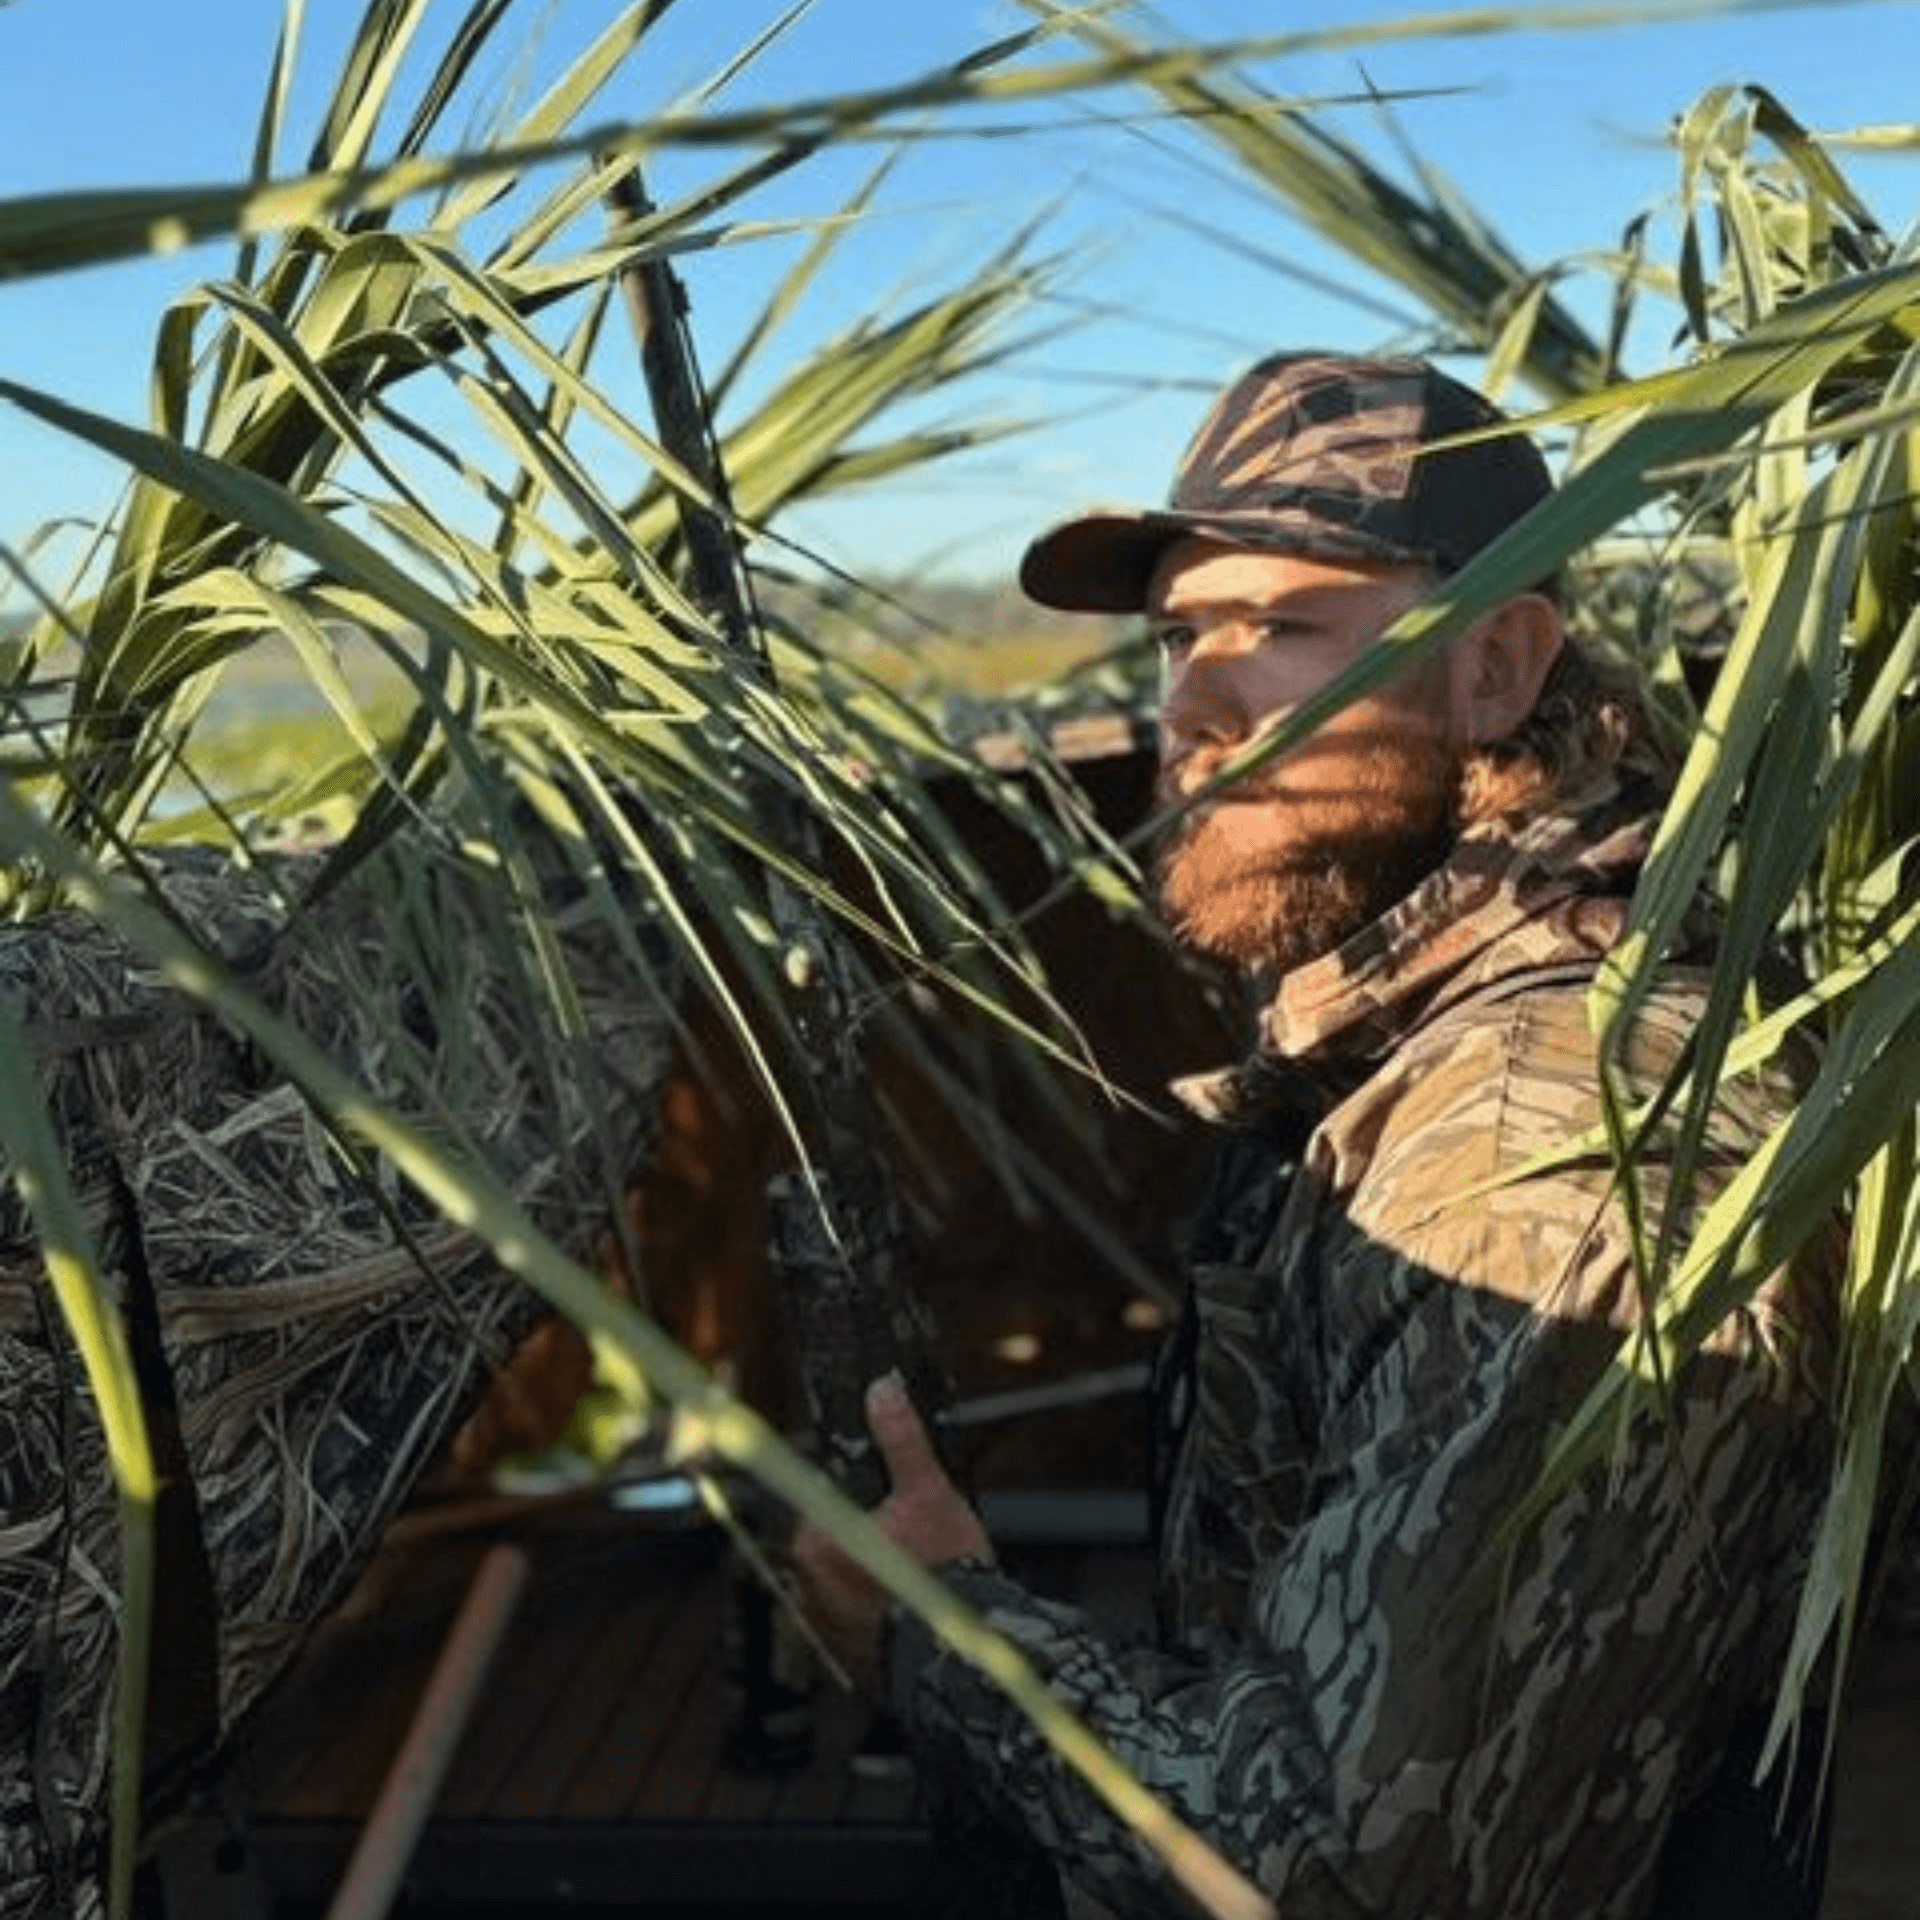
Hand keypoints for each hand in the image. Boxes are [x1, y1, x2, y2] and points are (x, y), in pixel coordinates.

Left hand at [790, 1372, 991, 1692]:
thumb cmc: (944, 1577)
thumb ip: (901, 1439)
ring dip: (866, 1566)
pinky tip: (906, 1602)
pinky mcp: (837, 1653)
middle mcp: (804, 1584)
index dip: (859, 1488)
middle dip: (866, 1528)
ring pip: (839, 1574)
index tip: (888, 1497)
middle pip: (831, 1533)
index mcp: (816, 1540)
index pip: (822, 1493)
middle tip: (912, 1535)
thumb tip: (882, 1390)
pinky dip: (870, 1604)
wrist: (958, 1663)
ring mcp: (818, 1622)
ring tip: (916, 1570)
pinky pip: (847, 1612)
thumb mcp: (929, 1493)